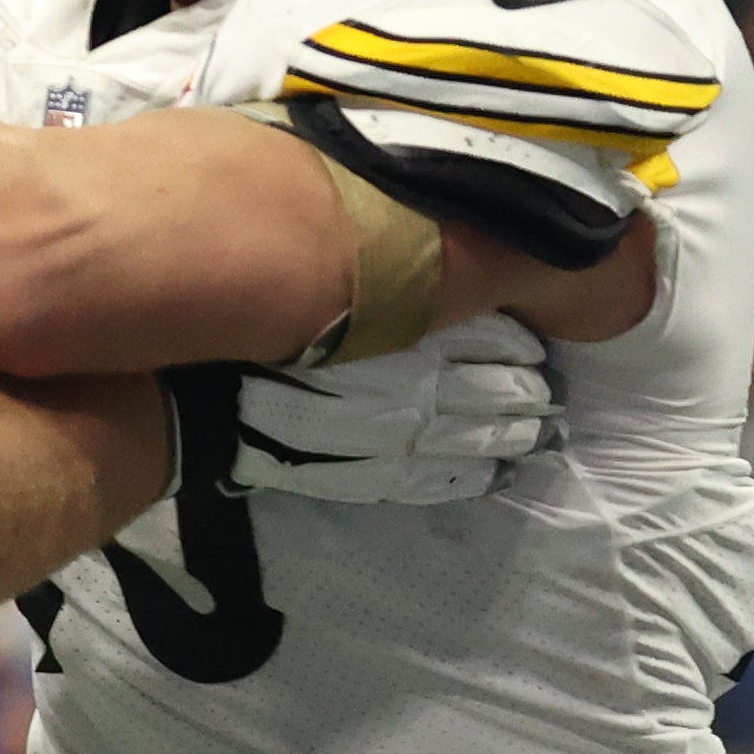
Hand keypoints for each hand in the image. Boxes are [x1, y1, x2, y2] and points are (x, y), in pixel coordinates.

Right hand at [232, 314, 553, 505]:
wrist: (206, 399)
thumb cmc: (264, 332)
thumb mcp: (330, 295)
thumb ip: (385, 289)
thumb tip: (433, 273)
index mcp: (405, 337)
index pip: (486, 340)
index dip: (515, 346)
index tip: (534, 346)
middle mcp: (409, 388)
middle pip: (489, 392)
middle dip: (523, 393)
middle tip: (548, 395)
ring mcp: (391, 439)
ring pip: (471, 439)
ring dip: (509, 436)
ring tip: (536, 433)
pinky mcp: (368, 477)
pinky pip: (432, 480)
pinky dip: (469, 476)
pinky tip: (495, 474)